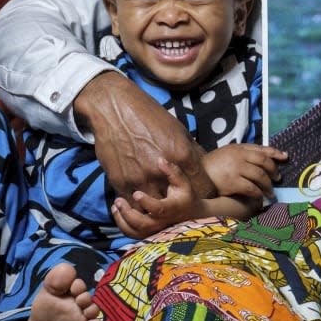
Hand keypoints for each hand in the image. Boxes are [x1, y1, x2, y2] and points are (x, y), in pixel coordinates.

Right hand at [76, 71, 216, 204]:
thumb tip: (205, 168)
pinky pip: (135, 207)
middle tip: (181, 199)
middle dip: (184, 202)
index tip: (201, 191)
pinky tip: (142, 200)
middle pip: (181, 202)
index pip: (205, 188)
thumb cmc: (149, 116)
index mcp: (182, 155)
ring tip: (161, 202)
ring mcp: (140, 179)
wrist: (114, 109)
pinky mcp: (121, 183)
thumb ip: (193, 152)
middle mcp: (162, 170)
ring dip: (160, 208)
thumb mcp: (179, 130)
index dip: (205, 191)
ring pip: (157, 210)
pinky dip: (140, 206)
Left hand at [111, 158, 200, 237]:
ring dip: (122, 220)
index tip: (136, 193)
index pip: (158, 209)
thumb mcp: (183, 182)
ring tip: (116, 205)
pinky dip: (122, 225)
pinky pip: (133, 234)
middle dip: (128, 213)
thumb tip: (160, 159)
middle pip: (144, 224)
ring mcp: (155, 230)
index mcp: (172, 208)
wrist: (190, 215)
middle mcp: (164, 222)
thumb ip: (172, 171)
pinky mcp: (148, 234)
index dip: (146, 202)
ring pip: (136, 232)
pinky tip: (117, 211)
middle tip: (118, 201)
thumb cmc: (184, 195)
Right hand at [202, 144, 287, 200]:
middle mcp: (238, 156)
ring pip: (260, 176)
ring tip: (271, 194)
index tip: (285, 157)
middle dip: (274, 171)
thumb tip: (260, 160)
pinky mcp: (232, 182)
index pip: (261, 149)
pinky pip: (252, 189)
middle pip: (264, 162)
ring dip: (268, 186)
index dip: (275, 153)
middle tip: (278, 179)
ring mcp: (236, 168)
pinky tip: (260, 200)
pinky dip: (258, 195)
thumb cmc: (211, 167)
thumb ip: (241, 154)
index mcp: (238, 148)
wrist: (195, 176)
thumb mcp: (226, 154)